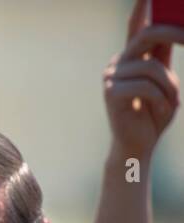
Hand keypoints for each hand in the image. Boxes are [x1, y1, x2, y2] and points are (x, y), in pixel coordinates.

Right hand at [103, 0, 183, 160]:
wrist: (138, 144)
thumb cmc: (153, 112)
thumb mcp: (165, 79)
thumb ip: (164, 55)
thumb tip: (173, 32)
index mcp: (132, 57)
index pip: (136, 25)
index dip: (141, 6)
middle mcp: (119, 62)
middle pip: (147, 35)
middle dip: (174, 33)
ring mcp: (112, 77)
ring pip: (152, 67)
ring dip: (170, 86)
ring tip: (169, 101)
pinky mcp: (112, 93)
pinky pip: (147, 86)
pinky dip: (161, 99)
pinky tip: (157, 110)